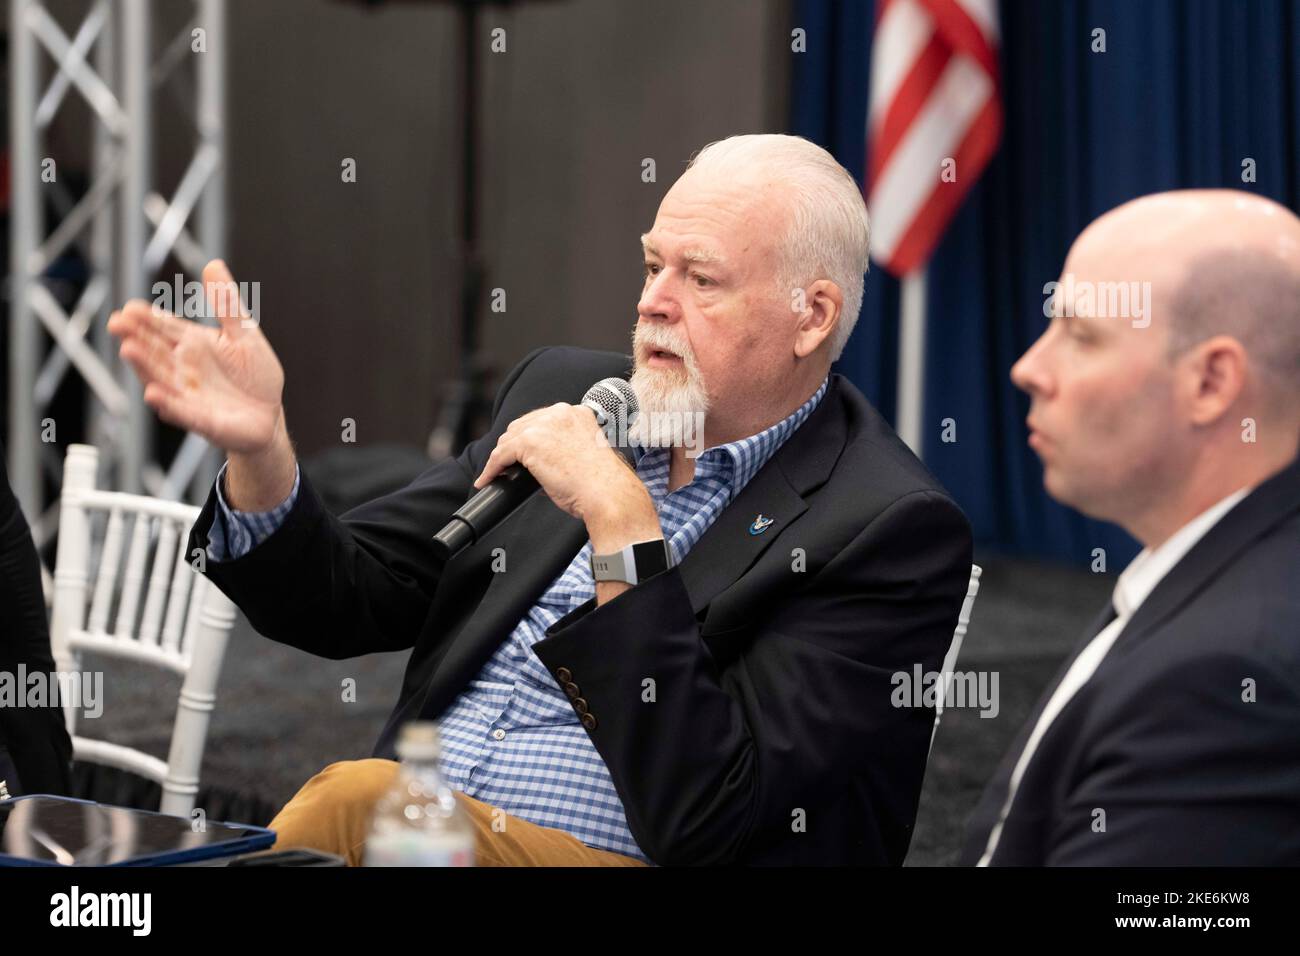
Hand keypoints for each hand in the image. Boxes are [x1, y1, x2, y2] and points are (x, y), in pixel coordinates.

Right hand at [107, 260, 284, 454]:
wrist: (269, 415)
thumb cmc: (255, 375)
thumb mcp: (244, 334)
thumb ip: (226, 303)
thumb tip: (213, 265)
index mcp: (192, 343)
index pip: (164, 327)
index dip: (147, 318)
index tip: (130, 308)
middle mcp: (183, 367)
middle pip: (153, 349)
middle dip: (134, 336)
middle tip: (117, 323)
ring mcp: (187, 393)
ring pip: (159, 377)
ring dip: (143, 365)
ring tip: (129, 350)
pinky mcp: (198, 418)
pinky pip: (179, 410)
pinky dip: (167, 403)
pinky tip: (154, 394)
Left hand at [473, 403, 661, 545]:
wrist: (606, 493)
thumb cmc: (602, 483)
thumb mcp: (585, 454)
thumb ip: (564, 449)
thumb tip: (541, 465)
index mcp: (578, 414)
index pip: (543, 420)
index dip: (530, 436)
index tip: (523, 452)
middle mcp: (561, 413)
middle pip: (523, 425)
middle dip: (513, 445)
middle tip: (506, 464)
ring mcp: (544, 425)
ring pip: (509, 438)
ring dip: (501, 457)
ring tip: (495, 473)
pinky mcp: (530, 442)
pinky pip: (501, 455)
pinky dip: (492, 468)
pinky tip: (488, 479)